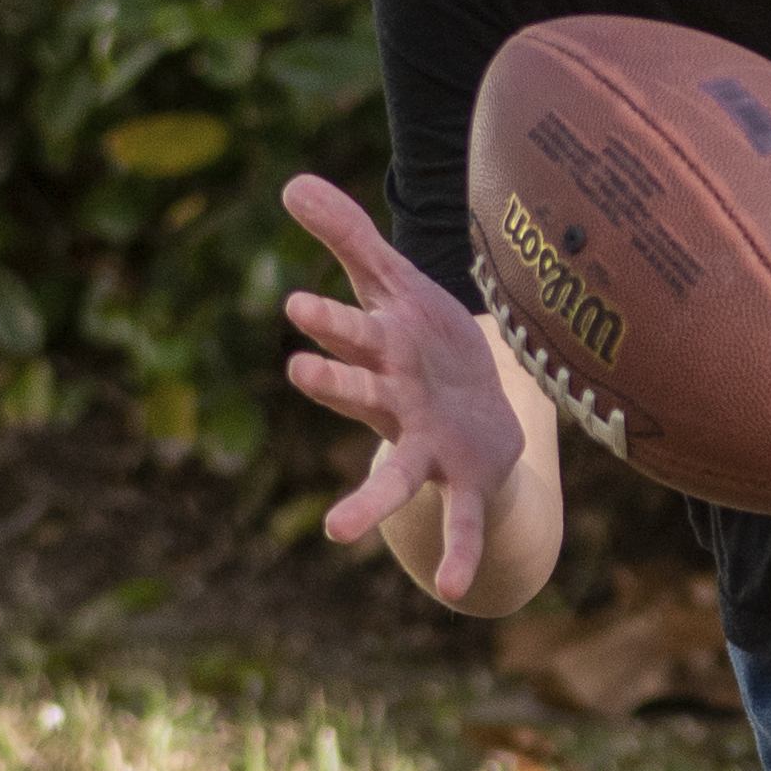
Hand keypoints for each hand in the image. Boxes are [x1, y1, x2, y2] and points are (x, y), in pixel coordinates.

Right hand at [278, 173, 526, 601]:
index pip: (352, 332)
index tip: (297, 304)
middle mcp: (397, 404)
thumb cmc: (424, 344)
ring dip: (369, 501)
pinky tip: (456, 588)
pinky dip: (459, 551)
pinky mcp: (466, 478)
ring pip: (396, 470)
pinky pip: (462, 520)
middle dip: (336, 382)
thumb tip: (290, 182)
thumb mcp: (393, 282)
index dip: (329, 320)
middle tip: (299, 371)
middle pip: (363, 393)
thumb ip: (347, 236)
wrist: (481, 407)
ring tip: (337, 533)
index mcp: (382, 353)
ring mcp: (428, 446)